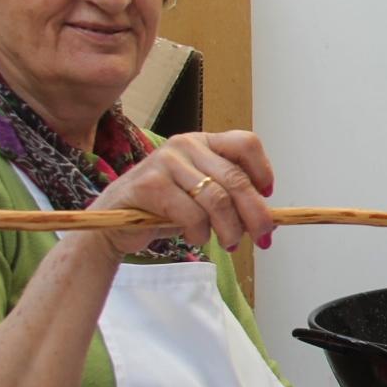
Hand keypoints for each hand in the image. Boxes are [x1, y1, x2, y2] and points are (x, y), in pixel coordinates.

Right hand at [88, 130, 276, 255]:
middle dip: (256, 214)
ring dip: (230, 229)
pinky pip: (191, 214)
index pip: (246, 144)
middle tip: (264, 238)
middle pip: (236, 179)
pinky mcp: (149, 185)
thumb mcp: (202, 196)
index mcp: (203, 142)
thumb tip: (271, 219)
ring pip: (217, 200)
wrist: (115, 222)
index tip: (268, 195)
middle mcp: (185, 145)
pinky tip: (195, 237)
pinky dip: (200, 233)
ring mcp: (165, 162)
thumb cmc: (165, 208)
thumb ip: (231, 197)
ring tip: (229, 244)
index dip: (263, 171)